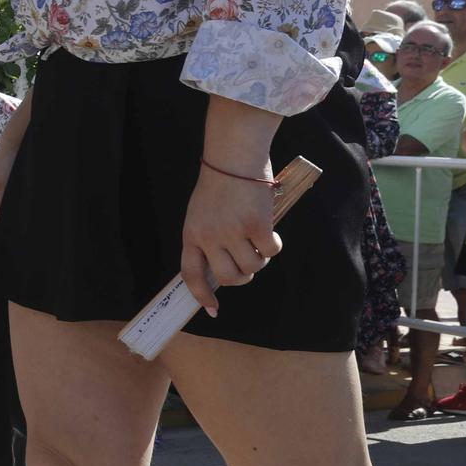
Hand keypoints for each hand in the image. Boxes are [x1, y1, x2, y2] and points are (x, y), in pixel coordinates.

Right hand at [0, 153, 12, 255]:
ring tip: (10, 246)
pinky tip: (17, 234)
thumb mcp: (3, 191)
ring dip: (0, 237)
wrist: (17, 150)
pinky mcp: (7, 203)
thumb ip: (0, 213)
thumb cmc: (5, 167)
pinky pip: (4, 220)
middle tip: (1, 255)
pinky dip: (9, 228)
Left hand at [180, 167, 280, 314]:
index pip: (191, 274)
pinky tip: (271, 232)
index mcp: (191, 234)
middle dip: (242, 277)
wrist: (233, 157)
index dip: (202, 295)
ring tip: (258, 241)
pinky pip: (270, 251)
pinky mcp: (256, 225)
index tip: (213, 309)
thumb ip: (207, 239)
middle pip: (228, 277)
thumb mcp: (201, 213)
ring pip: (252, 267)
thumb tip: (223, 268)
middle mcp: (209, 237)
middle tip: (248, 263)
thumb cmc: (219, 184)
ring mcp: (232, 232)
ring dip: (260, 260)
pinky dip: (274, 246)